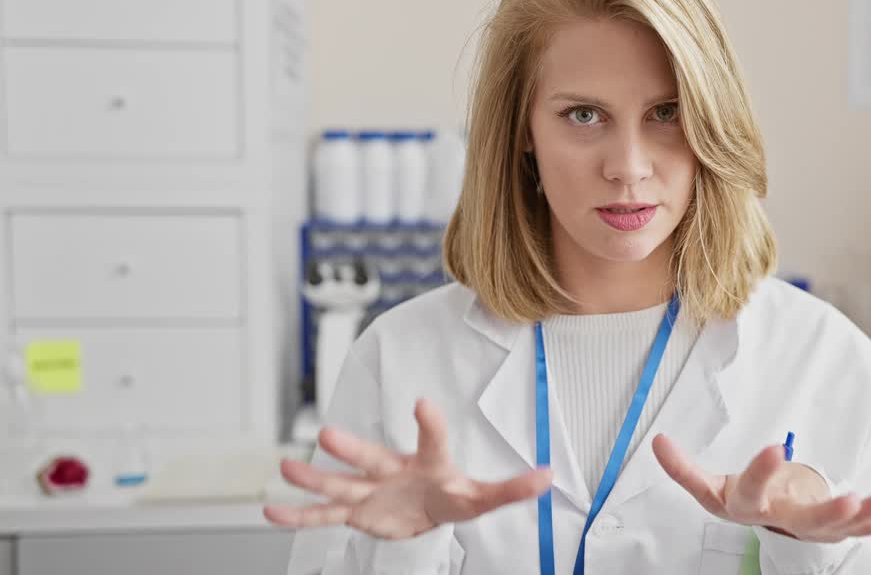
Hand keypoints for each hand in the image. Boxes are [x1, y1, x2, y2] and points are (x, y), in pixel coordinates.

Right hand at [264, 399, 552, 538]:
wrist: (428, 507)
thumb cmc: (453, 494)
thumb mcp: (483, 496)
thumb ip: (512, 488)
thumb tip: (548, 477)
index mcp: (427, 462)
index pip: (432, 440)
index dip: (430, 424)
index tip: (424, 403)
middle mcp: (392, 470)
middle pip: (371, 458)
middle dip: (351, 449)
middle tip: (327, 434)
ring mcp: (370, 489)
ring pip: (339, 483)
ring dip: (314, 478)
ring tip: (288, 468)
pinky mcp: (356, 511)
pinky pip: (323, 515)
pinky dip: (298, 516)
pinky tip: (272, 510)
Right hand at [653, 434, 870, 542]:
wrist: (768, 525)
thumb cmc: (746, 498)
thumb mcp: (712, 486)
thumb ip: (685, 468)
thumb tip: (656, 442)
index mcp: (753, 507)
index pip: (754, 492)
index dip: (762, 472)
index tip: (774, 445)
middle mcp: (787, 522)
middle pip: (809, 524)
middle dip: (830, 512)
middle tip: (847, 497)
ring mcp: (818, 527)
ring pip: (845, 527)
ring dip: (868, 514)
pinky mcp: (843, 525)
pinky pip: (870, 526)